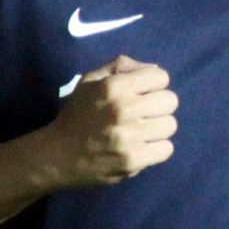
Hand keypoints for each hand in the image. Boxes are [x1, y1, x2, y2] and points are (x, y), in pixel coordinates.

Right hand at [43, 55, 177, 187]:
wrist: (57, 155)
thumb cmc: (77, 115)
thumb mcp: (91, 81)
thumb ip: (121, 67)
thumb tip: (155, 69)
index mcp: (114, 86)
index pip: (161, 77)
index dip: (154, 85)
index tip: (143, 94)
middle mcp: (124, 109)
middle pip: (170, 101)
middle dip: (159, 106)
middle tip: (144, 114)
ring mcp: (129, 137)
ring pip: (170, 125)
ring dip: (159, 128)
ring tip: (142, 132)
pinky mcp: (133, 160)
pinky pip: (166, 149)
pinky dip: (157, 149)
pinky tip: (142, 148)